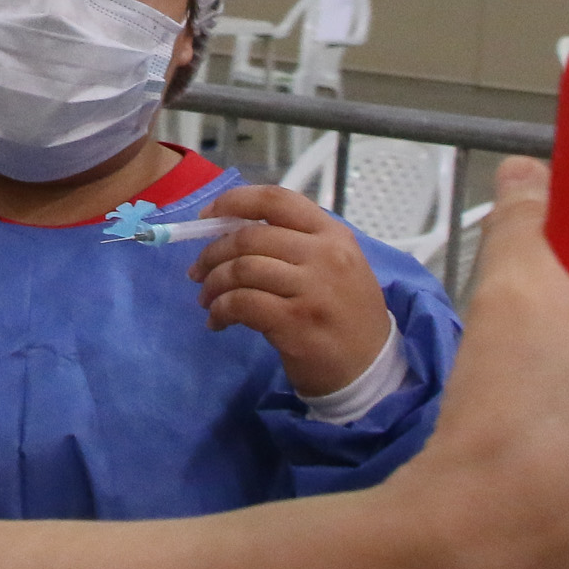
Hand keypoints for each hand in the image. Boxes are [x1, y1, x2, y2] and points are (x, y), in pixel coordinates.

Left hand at [190, 185, 395, 396]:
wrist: (370, 367)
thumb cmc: (346, 313)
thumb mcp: (335, 265)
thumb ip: (294, 243)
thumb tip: (229, 233)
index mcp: (332, 234)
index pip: (276, 200)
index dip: (233, 202)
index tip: (207, 218)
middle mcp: (325, 254)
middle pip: (249, 237)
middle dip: (212, 253)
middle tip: (198, 272)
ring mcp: (312, 288)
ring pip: (241, 269)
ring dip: (213, 284)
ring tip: (206, 300)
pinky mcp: (296, 321)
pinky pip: (242, 304)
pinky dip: (220, 310)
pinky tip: (217, 321)